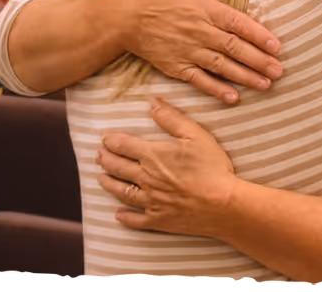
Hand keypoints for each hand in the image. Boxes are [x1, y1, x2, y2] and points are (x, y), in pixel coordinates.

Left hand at [97, 98, 236, 237]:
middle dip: (105, 159)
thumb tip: (153, 102)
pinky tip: (118, 214)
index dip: (111, 140)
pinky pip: (136, 220)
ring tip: (100, 178)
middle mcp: (146, 178)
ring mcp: (151, 201)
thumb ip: (172, 118)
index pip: (124, 146)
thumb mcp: (195, 135)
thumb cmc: (212, 167)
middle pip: (118, 168)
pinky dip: (125, 217)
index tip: (104, 137)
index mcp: (153, 156)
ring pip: (122, 192)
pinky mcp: (159, 220)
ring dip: (109, 184)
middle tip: (98, 155)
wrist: (223, 204)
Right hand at [127, 0, 282, 103]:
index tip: (277, 46)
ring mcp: (189, 51)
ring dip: (245, 77)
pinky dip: (216, 89)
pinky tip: (233, 97)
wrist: (130, 18)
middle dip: (259, 60)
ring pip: (222, 66)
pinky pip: (200, 80)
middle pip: (234, 48)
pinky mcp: (177, 67)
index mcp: (208, 10)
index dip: (259, 35)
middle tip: (279, 71)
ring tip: (265, 84)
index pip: (239, 24)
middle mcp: (201, 31)